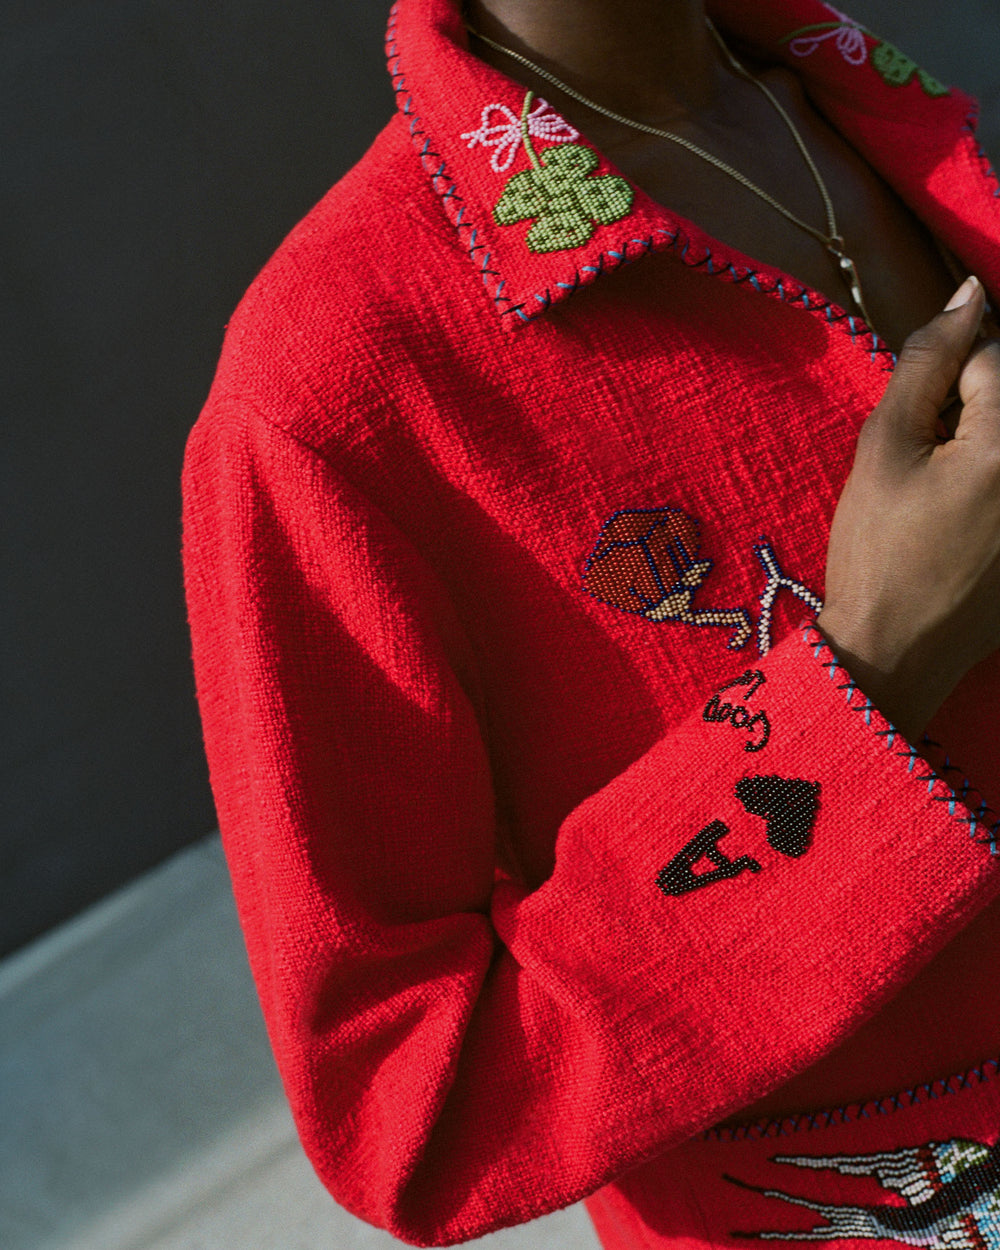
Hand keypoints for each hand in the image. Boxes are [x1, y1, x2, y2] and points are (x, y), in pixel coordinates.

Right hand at [815, 275, 999, 742]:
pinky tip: (960, 528)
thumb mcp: (883, 450)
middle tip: (928, 470)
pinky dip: (984, 488)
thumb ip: (926, 362)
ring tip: (944, 503)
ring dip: (976, 451)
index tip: (914, 434)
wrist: (895, 652)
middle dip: (968, 414)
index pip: (990, 358)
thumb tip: (968, 293)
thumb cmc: (876, 552)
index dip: (942, 383)